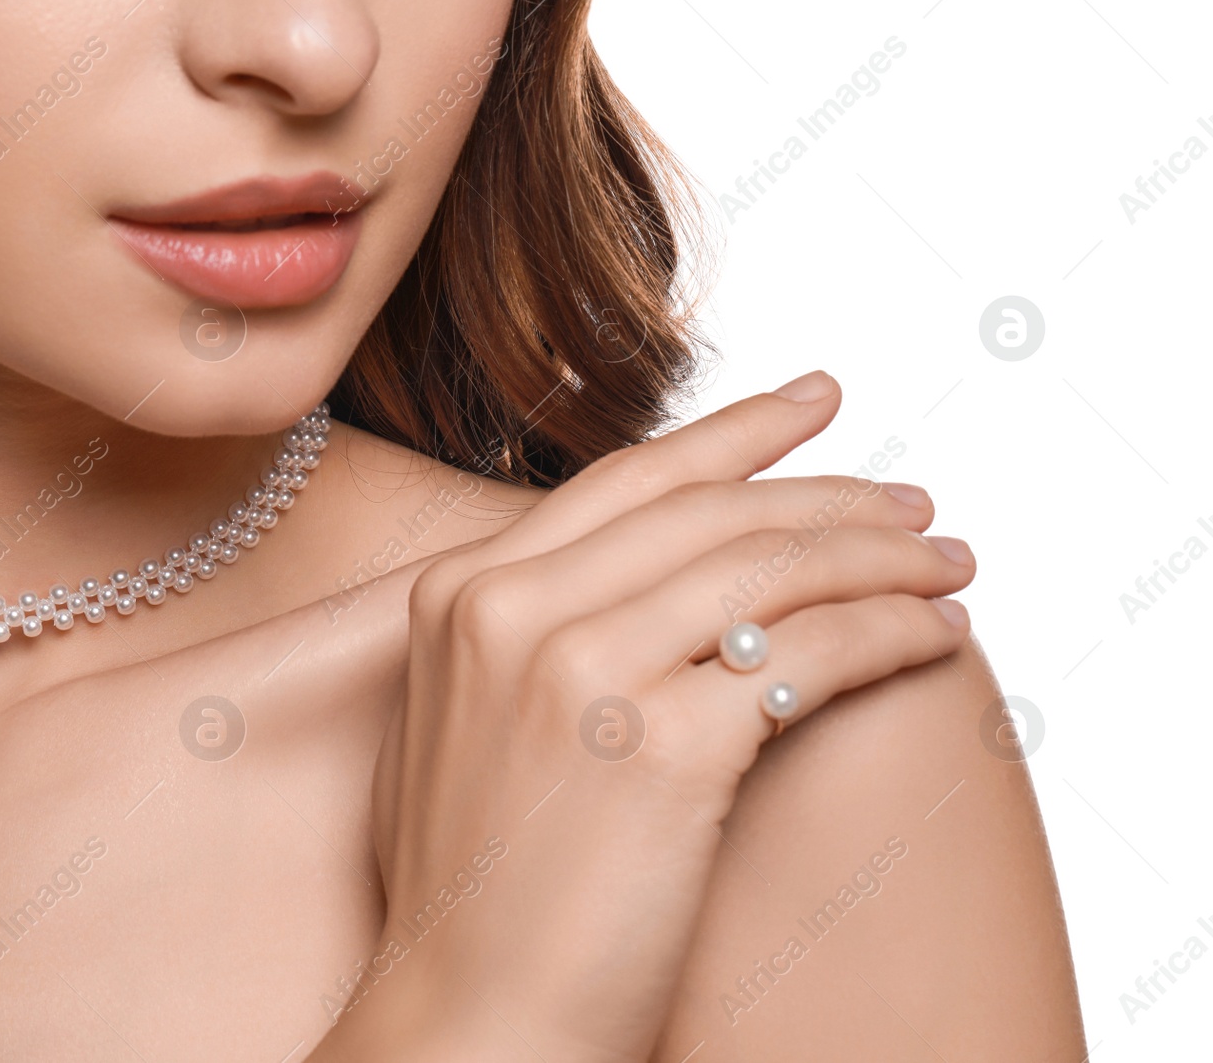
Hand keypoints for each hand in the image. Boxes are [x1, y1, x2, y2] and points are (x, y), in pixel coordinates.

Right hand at [313, 372, 974, 1061]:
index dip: (735, 434)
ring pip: (771, 570)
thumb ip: (527, 628)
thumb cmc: (474, 890)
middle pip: (712, 513)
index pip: (628, 481)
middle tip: (911, 505)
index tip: (813, 404)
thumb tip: (641, 578)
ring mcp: (583, 674)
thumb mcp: (462, 721)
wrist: (469, 1017)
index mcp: (460, 596)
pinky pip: (810, 656)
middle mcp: (513, 613)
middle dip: (832, 496)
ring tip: (946, 566)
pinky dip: (892, 634)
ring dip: (883, 558)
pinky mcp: (664, 750)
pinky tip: (934, 639)